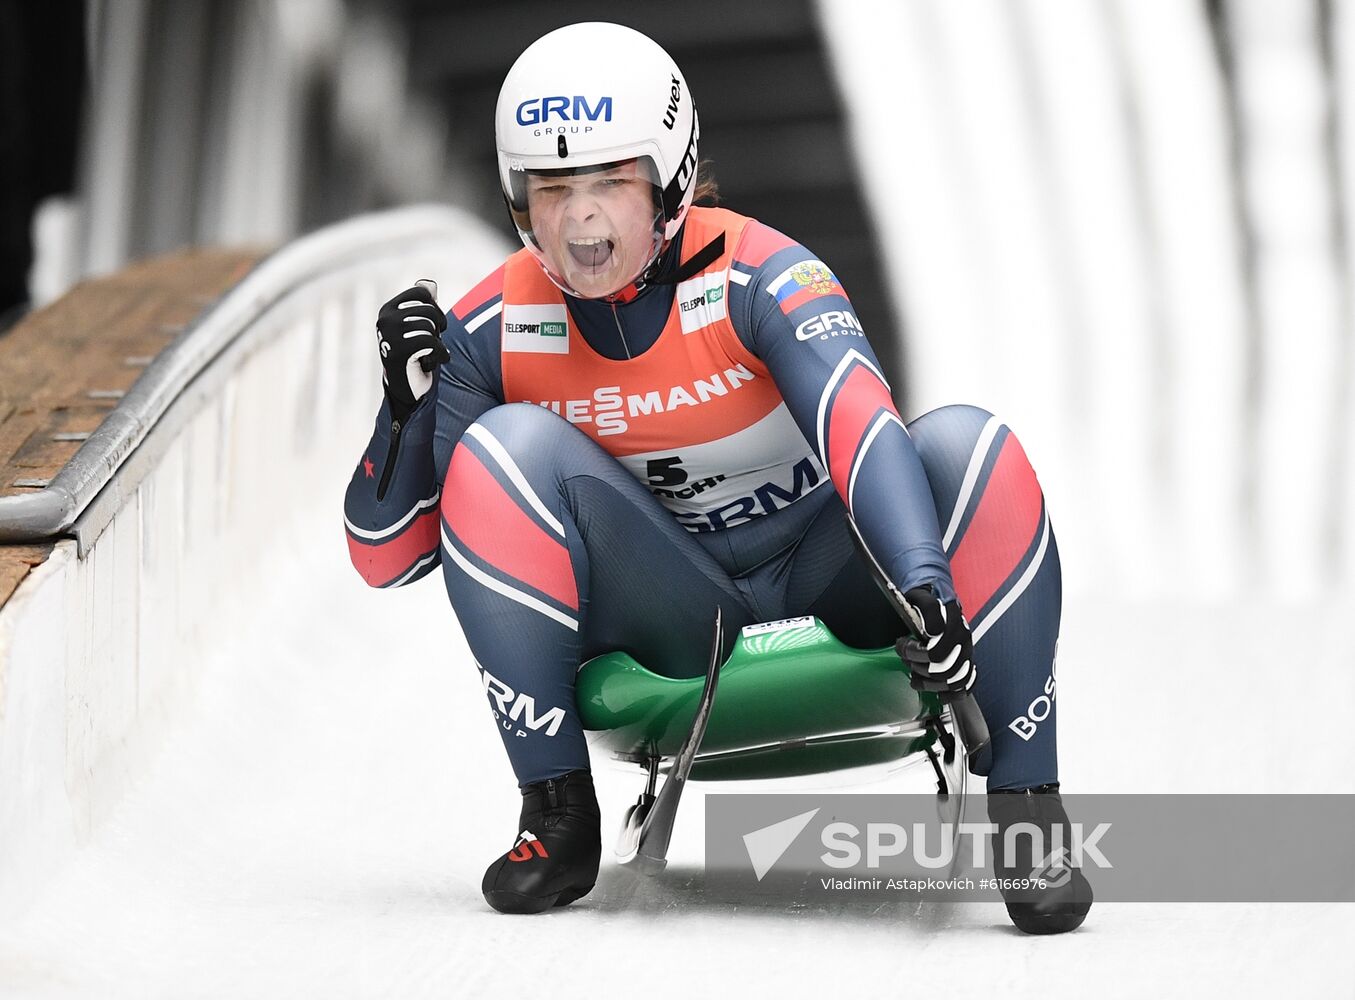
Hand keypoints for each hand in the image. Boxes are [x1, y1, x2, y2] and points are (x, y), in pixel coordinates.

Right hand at [376, 281, 449, 419]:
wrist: (406, 387)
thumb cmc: (415, 355)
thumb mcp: (418, 327)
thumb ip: (423, 306)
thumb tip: (429, 284)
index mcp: (388, 310)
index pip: (421, 293)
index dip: (435, 307)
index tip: (434, 324)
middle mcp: (385, 319)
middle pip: (429, 309)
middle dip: (439, 327)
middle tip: (432, 343)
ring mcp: (389, 335)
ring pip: (430, 326)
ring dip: (437, 343)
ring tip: (430, 353)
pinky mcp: (398, 351)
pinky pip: (430, 342)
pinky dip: (440, 353)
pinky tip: (435, 361)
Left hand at [895, 585, 975, 696]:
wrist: (937, 595)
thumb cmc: (926, 598)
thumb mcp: (922, 596)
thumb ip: (929, 609)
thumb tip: (934, 631)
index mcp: (955, 624)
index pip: (935, 653)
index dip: (913, 653)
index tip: (901, 645)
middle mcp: (964, 640)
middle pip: (944, 670)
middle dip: (919, 668)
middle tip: (906, 660)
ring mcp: (966, 652)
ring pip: (955, 681)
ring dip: (931, 684)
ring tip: (915, 679)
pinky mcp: (966, 662)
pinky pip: (967, 684)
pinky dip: (954, 694)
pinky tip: (940, 696)